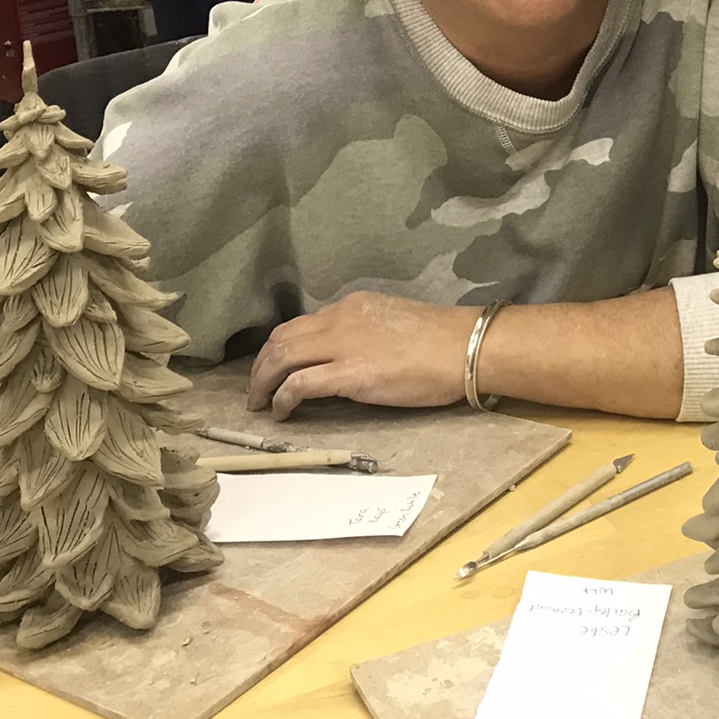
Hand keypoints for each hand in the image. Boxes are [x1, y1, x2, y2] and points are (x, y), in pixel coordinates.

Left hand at [246, 293, 479, 417]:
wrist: (463, 347)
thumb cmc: (441, 341)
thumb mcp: (392, 324)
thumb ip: (364, 335)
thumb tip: (348, 358)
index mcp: (352, 307)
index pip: (302, 324)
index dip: (281, 347)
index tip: (275, 367)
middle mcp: (339, 320)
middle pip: (282, 338)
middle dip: (261, 365)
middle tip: (255, 389)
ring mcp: (342, 345)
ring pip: (282, 357)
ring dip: (263, 381)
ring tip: (259, 401)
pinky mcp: (349, 374)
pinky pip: (300, 384)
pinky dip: (282, 398)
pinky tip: (280, 411)